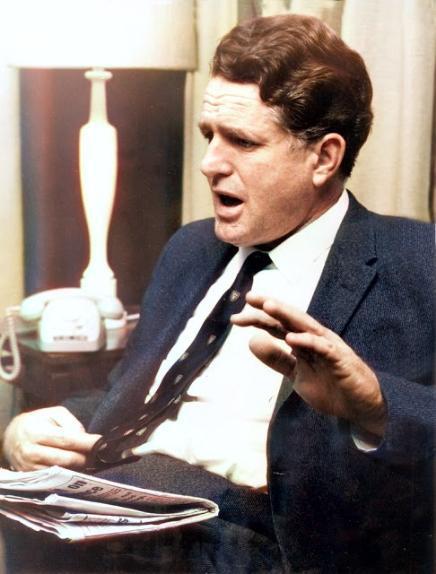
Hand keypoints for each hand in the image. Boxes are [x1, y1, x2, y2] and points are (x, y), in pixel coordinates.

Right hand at [2, 406, 100, 470]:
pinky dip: (69, 473)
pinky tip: (76, 466)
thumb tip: (85, 438)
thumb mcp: (54, 413)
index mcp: (37, 432)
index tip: (101, 442)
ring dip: (79, 467)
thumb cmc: (37, 422)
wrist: (12, 437)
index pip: (67, 440)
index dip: (86, 443)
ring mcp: (30, 468)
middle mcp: (32, 452)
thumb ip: (71, 423)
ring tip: (88, 458)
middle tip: (97, 452)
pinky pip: (56, 479)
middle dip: (86, 457)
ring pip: (63, 472)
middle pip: (67, 459)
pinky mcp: (32, 478)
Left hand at [232, 293, 386, 436]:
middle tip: (250, 298)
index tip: (236, 318)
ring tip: (268, 307)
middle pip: (290, 319)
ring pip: (306, 326)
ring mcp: (329, 348)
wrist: (360, 407)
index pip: (278, 326)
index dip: (258, 319)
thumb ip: (276, 359)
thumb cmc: (330, 387)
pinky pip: (323, 349)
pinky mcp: (341, 361)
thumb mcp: (296, 375)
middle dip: (270, 307)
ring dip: (287, 315)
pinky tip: (292, 339)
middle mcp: (315, 338)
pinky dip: (308, 342)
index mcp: (303, 341)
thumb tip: (251, 342)